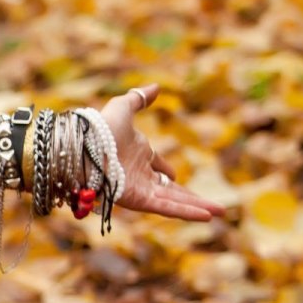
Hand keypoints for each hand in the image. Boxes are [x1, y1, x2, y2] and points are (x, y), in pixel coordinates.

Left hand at [98, 84, 226, 222]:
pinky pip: (167, 207)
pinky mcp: (139, 200)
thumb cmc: (99, 127)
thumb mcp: (123, 108)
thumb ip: (138, 99)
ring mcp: (141, 189)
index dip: (166, 172)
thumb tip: (156, 87)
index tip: (174, 176)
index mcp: (137, 156)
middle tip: (213, 205)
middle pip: (171, 189)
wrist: (83, 148)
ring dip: (197, 207)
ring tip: (220, 213)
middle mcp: (140, 175)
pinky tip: (206, 216)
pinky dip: (186, 212)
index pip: (157, 168)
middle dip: (192, 197)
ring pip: (174, 201)